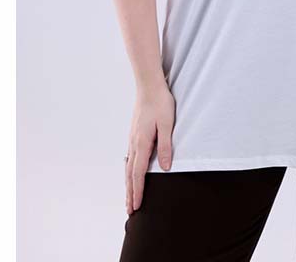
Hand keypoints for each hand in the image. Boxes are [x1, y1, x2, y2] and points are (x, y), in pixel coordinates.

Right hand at [125, 83, 175, 213]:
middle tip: (130, 210)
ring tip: (129, 197)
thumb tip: (165, 169)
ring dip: (128, 183)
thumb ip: (165, 146)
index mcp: (141, 143)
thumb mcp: (167, 124)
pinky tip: (130, 172)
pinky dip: (129, 171)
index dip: (138, 192)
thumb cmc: (160, 102)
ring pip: (128, 166)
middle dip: (130, 193)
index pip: (138, 174)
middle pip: (130, 174)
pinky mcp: (134, 133)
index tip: (136, 207)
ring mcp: (132, 138)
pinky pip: (129, 157)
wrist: (149, 85)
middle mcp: (134, 143)